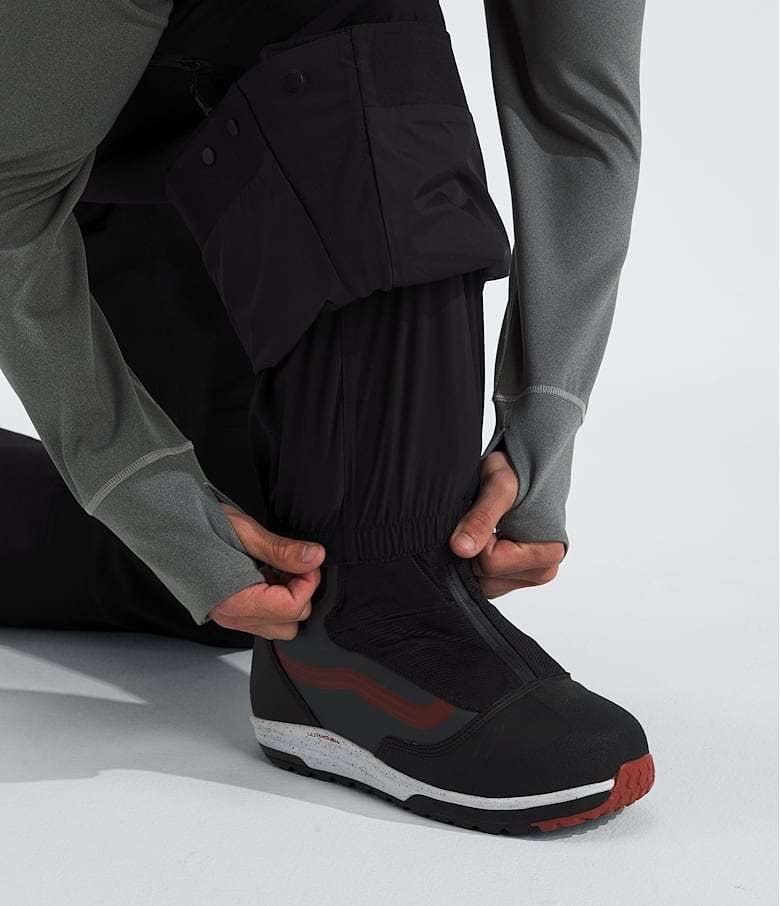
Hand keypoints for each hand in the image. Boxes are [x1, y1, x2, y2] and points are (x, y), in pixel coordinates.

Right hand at [208, 504, 324, 638]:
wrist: (166, 526)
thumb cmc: (198, 525)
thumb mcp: (244, 531)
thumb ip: (281, 550)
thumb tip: (315, 557)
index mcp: (235, 601)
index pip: (291, 608)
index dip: (307, 583)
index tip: (306, 560)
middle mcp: (232, 616)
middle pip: (289, 624)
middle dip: (299, 593)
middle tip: (292, 563)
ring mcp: (230, 617)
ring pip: (278, 626)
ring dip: (286, 598)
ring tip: (275, 568)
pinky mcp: (230, 611)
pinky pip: (263, 618)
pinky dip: (273, 599)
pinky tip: (264, 572)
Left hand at [449, 451, 564, 597]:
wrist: (518, 467)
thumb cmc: (516, 471)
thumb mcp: (498, 485)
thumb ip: (481, 517)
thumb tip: (461, 549)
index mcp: (548, 552)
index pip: (492, 562)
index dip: (478, 536)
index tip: (486, 512)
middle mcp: (541, 571)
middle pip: (485, 576)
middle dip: (474, 546)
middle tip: (483, 517)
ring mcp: (524, 578)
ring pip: (479, 582)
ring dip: (472, 553)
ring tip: (484, 526)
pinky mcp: (508, 581)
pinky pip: (479, 582)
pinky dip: (472, 561)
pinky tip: (480, 538)